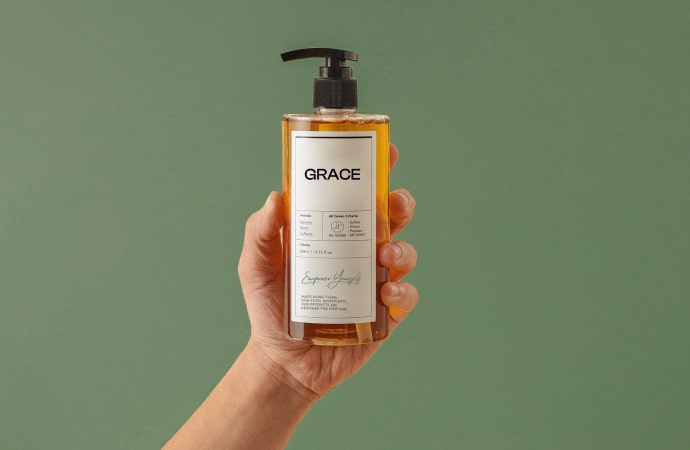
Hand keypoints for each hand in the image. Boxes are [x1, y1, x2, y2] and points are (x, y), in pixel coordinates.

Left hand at [238, 144, 417, 397]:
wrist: (283, 361)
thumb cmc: (270, 308)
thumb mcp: (255, 266)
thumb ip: (259, 233)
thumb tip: (275, 198)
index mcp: (332, 231)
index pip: (358, 194)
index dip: (377, 170)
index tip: (386, 152)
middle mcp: (358, 251)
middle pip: (391, 216)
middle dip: (400, 203)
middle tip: (393, 203)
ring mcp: (374, 281)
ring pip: (404, 252)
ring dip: (402, 247)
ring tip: (385, 256)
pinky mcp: (384, 313)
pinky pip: (406, 296)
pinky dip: (402, 291)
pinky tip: (384, 293)